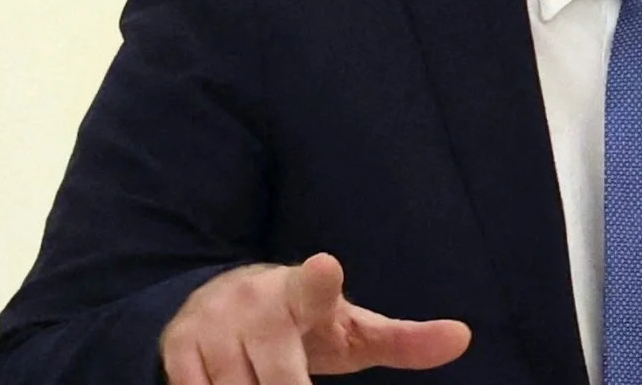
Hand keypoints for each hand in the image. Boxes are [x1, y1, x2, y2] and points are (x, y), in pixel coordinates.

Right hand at [161, 252, 469, 383]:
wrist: (217, 303)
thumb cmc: (304, 324)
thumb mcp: (352, 329)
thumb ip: (404, 340)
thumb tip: (464, 337)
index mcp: (307, 294)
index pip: (315, 287)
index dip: (319, 281)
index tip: (325, 268)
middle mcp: (257, 305)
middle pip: (280, 381)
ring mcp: (213, 327)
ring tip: (275, 381)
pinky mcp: (177, 350)